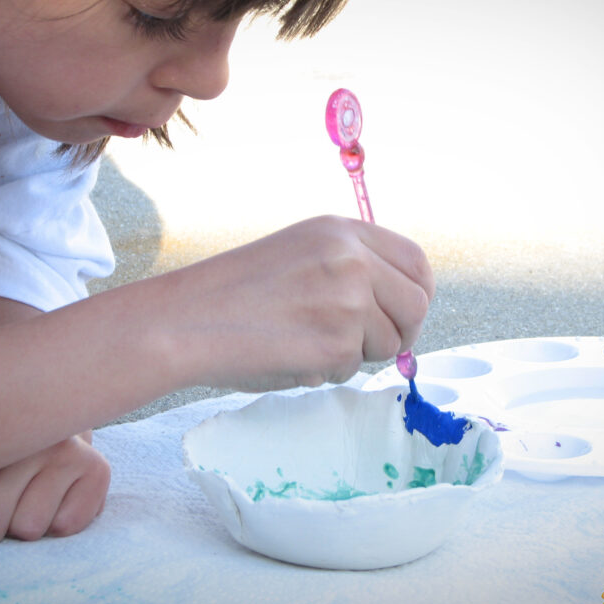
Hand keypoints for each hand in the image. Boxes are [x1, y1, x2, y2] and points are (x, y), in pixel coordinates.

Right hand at [167, 215, 433, 390]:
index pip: (416, 261)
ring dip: (356, 354)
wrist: (186, 320)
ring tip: (306, 342)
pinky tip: (289, 355)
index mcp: (341, 231)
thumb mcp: (299, 252)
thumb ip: (350, 266)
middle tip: (367, 345)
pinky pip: (352, 369)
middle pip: (417, 305)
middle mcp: (352, 259)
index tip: (404, 315)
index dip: (417, 293)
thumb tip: (400, 306)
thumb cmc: (236, 293)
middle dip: (400, 332)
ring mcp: (348, 301)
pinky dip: (327, 372)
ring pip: (389, 343)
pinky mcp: (337, 345)